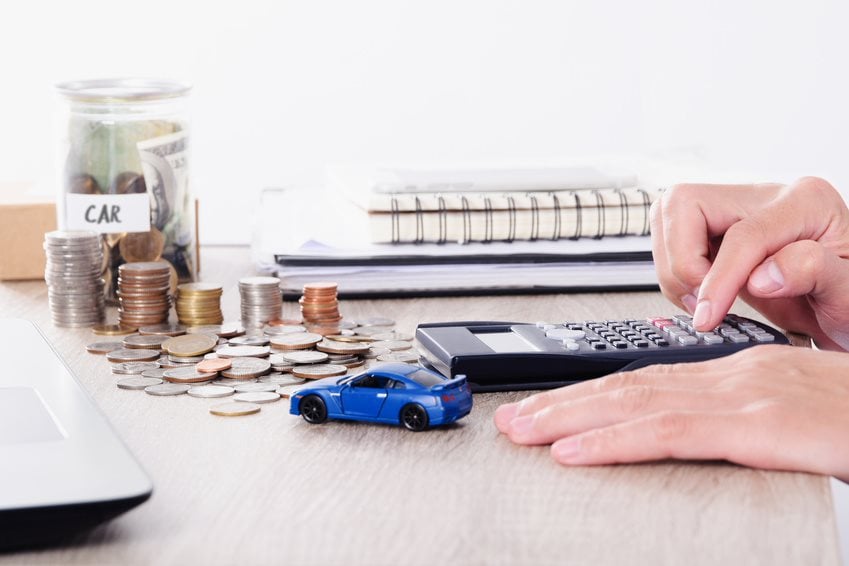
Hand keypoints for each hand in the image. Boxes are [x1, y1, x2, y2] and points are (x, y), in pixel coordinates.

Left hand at [494, 346, 848, 480]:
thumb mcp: (789, 417)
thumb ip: (739, 423)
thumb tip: (697, 436)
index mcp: (735, 375)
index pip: (645, 383)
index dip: (591, 397)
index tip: (547, 410)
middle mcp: (728, 375)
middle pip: (626, 388)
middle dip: (562, 404)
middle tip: (512, 419)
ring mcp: (741, 396)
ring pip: (634, 404)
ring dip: (569, 419)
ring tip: (522, 431)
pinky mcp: (756, 424)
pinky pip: (669, 433)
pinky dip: (614, 441)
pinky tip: (575, 451)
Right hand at [650, 177, 848, 349]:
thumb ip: (814, 274)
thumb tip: (761, 275)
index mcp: (806, 202)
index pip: (742, 234)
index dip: (717, 279)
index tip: (708, 316)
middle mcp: (767, 198)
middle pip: (687, 204)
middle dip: (682, 259)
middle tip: (701, 301)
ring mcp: (738, 210)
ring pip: (670, 214)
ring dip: (674, 264)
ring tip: (702, 300)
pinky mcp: (719, 230)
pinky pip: (674, 235)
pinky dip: (676, 269)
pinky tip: (702, 294)